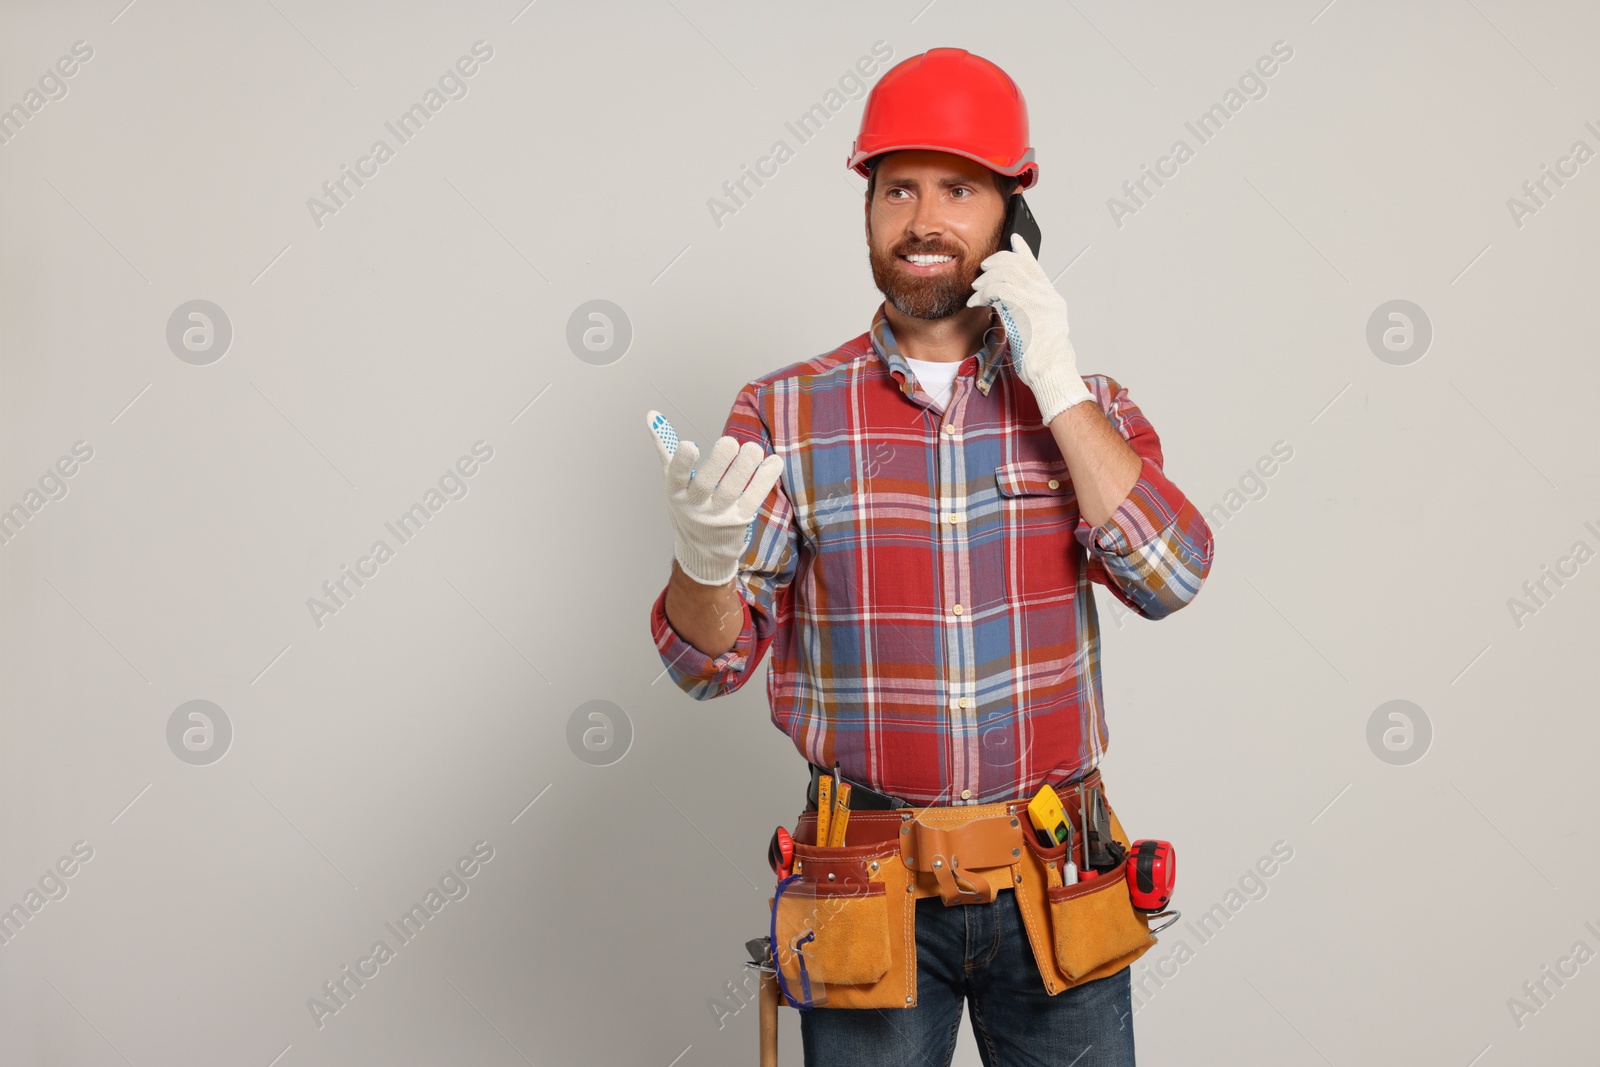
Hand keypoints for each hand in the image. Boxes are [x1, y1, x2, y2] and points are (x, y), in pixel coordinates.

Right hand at [647, 410, 784, 585]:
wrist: (703, 552)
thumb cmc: (688, 505)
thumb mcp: (674, 482)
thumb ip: (666, 448)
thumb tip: (652, 415)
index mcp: (676, 494)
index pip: (676, 478)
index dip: (682, 463)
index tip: (689, 445)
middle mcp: (695, 507)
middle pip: (706, 485)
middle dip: (718, 463)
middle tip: (730, 442)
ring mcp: (718, 516)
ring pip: (731, 491)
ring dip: (744, 468)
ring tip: (753, 448)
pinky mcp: (740, 521)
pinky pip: (753, 499)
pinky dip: (764, 480)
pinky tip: (773, 462)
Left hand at [967, 232, 1093, 425]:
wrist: (1052, 373)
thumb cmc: (1043, 359)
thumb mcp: (1037, 328)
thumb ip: (1026, 310)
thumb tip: (1006, 303)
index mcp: (1051, 298)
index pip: (1036, 266)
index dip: (1023, 250)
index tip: (1014, 239)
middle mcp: (1047, 296)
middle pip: (1019, 265)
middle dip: (996, 263)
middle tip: (982, 271)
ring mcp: (1039, 302)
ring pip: (1007, 274)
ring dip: (987, 279)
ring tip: (977, 290)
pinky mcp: (1026, 311)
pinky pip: (1001, 290)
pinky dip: (985, 293)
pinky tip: (978, 301)